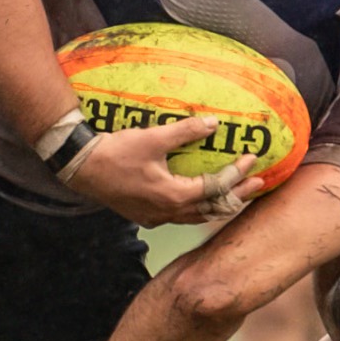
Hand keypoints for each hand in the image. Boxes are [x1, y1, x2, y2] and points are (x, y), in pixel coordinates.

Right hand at [68, 115, 265, 226]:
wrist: (80, 167)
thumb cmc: (116, 152)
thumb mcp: (153, 138)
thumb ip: (186, 132)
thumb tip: (214, 123)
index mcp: (174, 196)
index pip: (216, 187)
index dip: (237, 173)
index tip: (252, 160)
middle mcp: (168, 212)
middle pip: (212, 209)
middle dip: (237, 196)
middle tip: (258, 184)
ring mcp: (156, 217)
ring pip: (196, 217)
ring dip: (218, 205)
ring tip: (236, 195)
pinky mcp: (146, 216)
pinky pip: (180, 217)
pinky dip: (197, 210)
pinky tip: (200, 201)